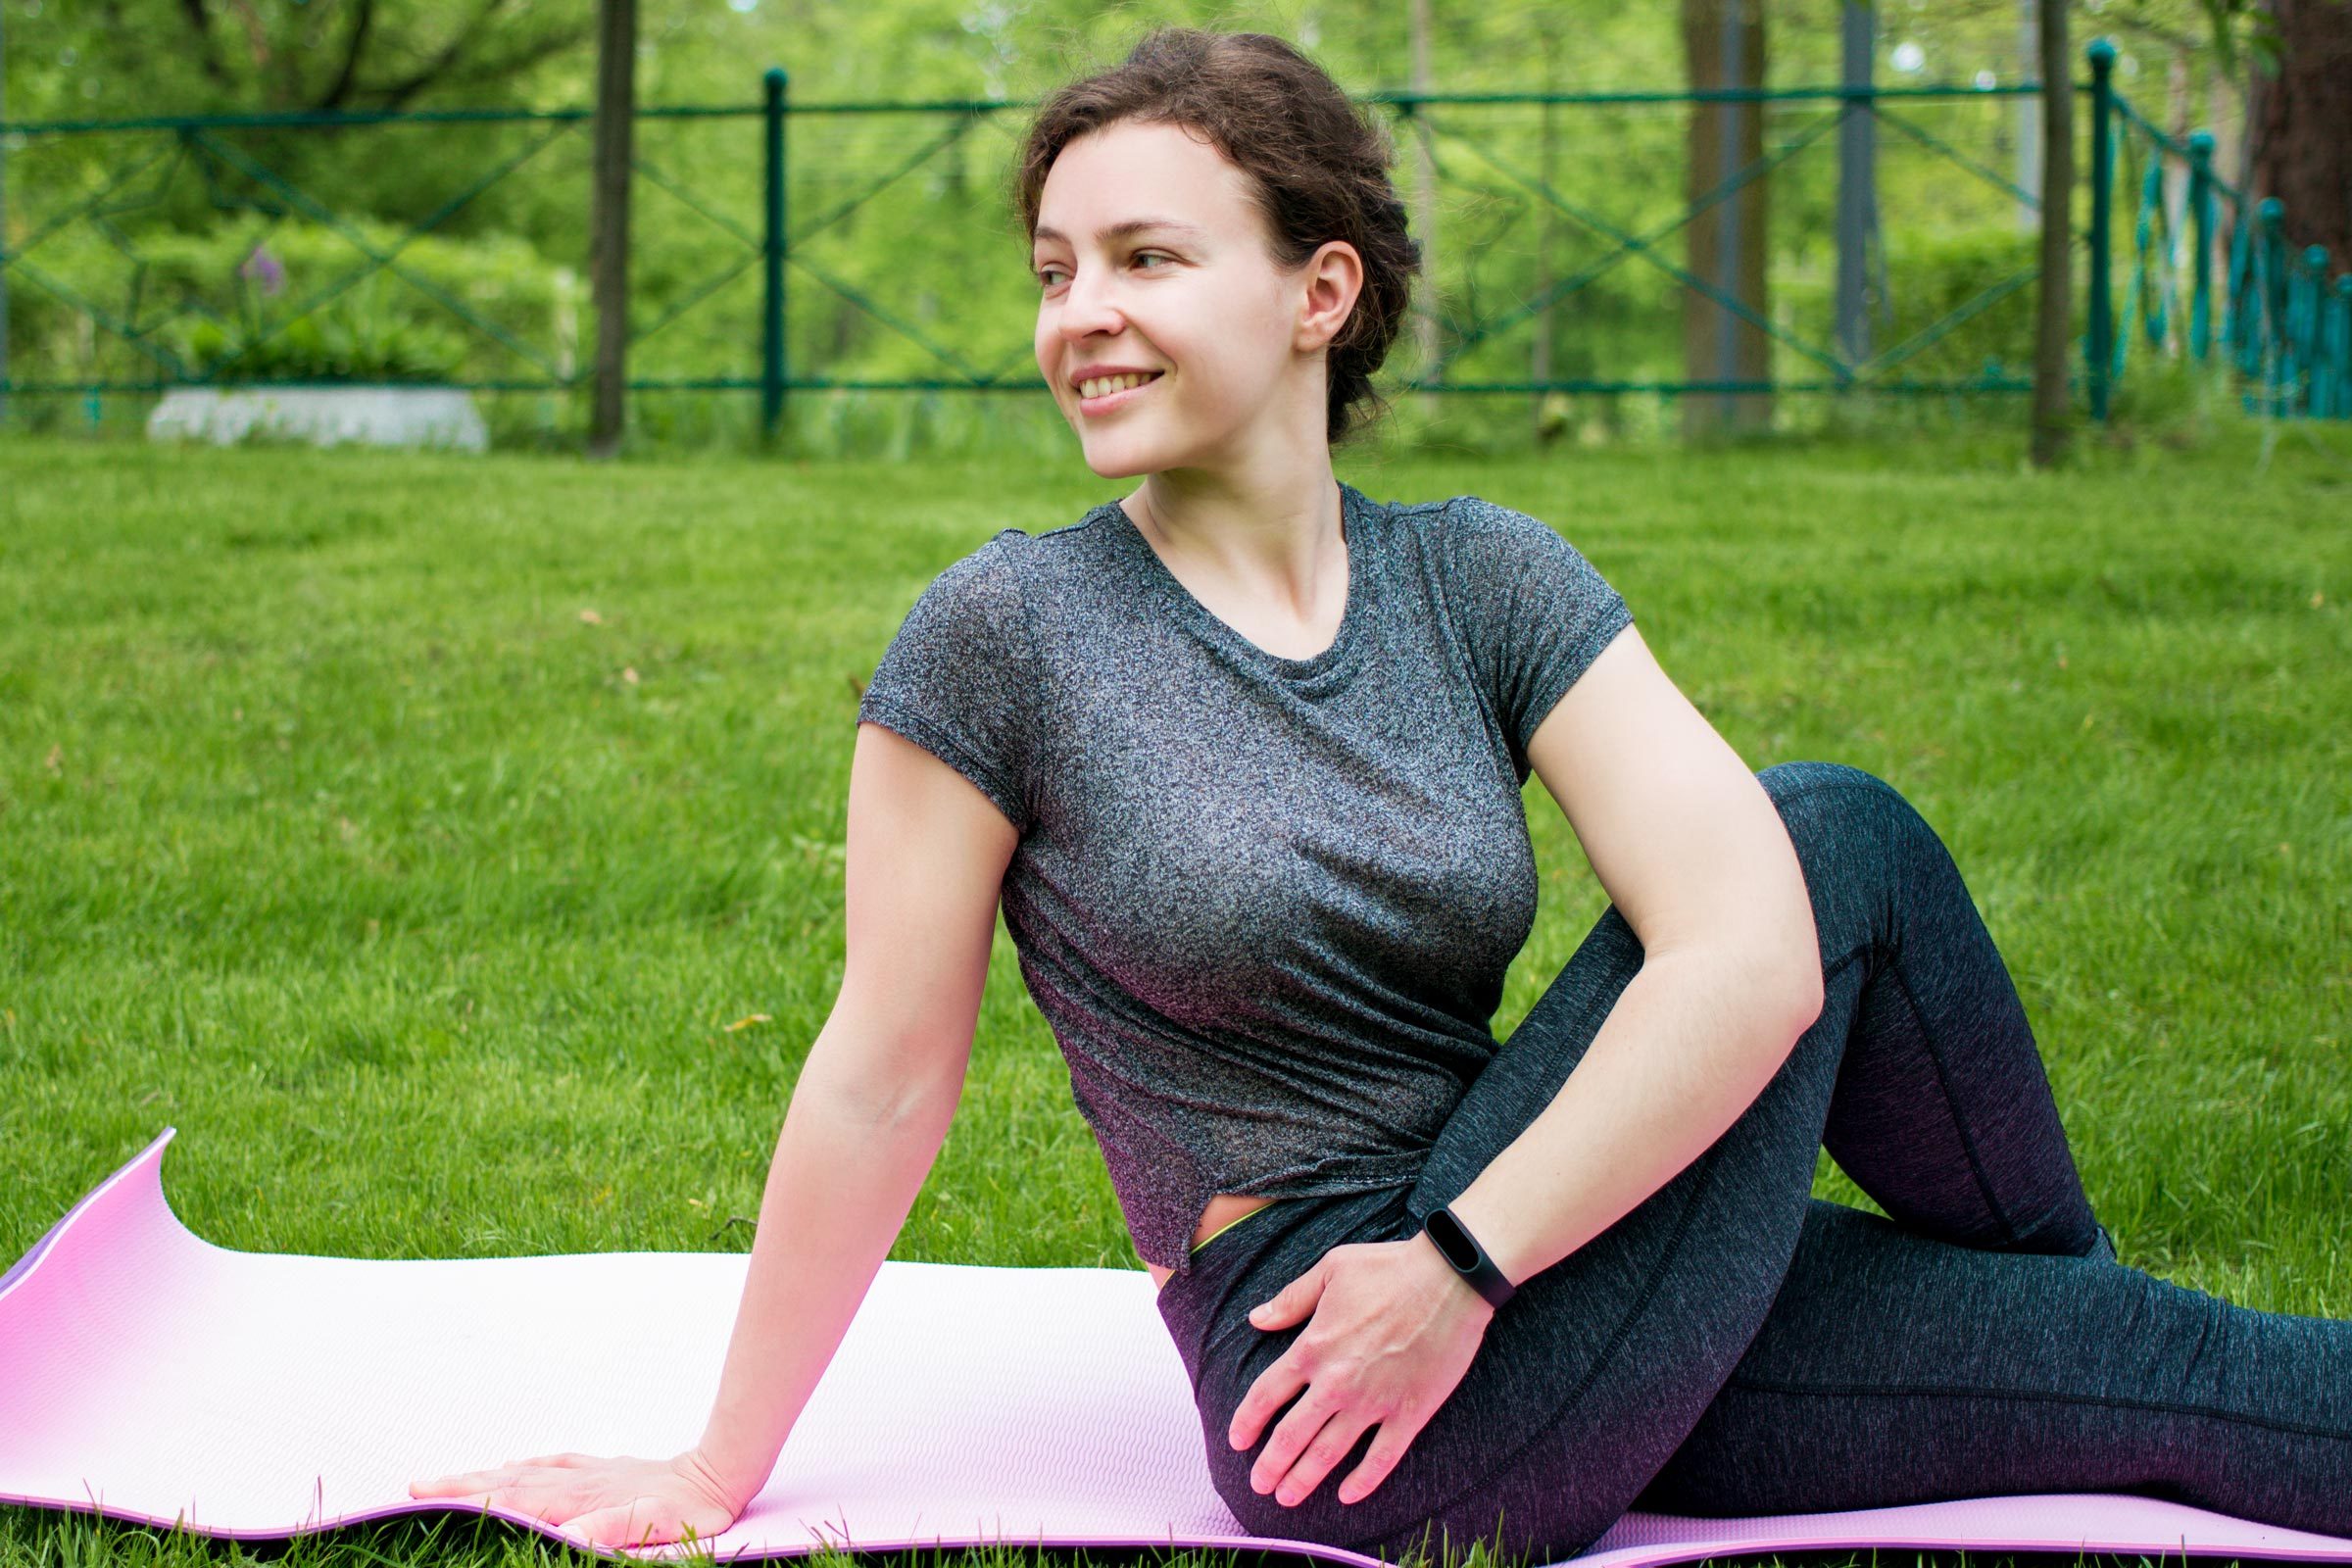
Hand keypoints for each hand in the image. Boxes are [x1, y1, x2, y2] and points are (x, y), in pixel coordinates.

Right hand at [408, 1445, 745, 1549]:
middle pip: (507, 1483)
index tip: (427, 1502)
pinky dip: (525, 1465)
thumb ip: (602, 1532)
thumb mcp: (647, 1528)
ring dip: (484, 1474)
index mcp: (578, 1500)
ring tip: (446, 1478)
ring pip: (525, 1471)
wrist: (716, 1475)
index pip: (512, 1502)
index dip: (471, 1504)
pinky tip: (515, 1466)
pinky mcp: (604, 1468)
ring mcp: (589, 1472)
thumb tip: (564, 1537)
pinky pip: (554, 1464)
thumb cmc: (684, 1509)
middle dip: (460, 1486)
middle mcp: (576, 1482)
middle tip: (414, 1487)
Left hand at [1230, 1230, 1495, 1509]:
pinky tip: (1347, 1496)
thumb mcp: (1330, 1270)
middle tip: (1259, 1485)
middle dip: (1270, 1465)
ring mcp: (1373, 1401)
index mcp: (1313, 1347)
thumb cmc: (1389, 1268)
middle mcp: (1336, 1382)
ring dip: (1304, 1479)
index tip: (1238, 1441)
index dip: (1247, 1421)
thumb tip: (1256, 1318)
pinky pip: (1381, 1458)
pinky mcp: (1409, 1413)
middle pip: (1291, 1435)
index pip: (1266, 1394)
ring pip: (1328, 1454)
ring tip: (1287, 1497)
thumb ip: (1291, 1299)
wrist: (1449, 1279)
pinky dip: (1363, 1482)